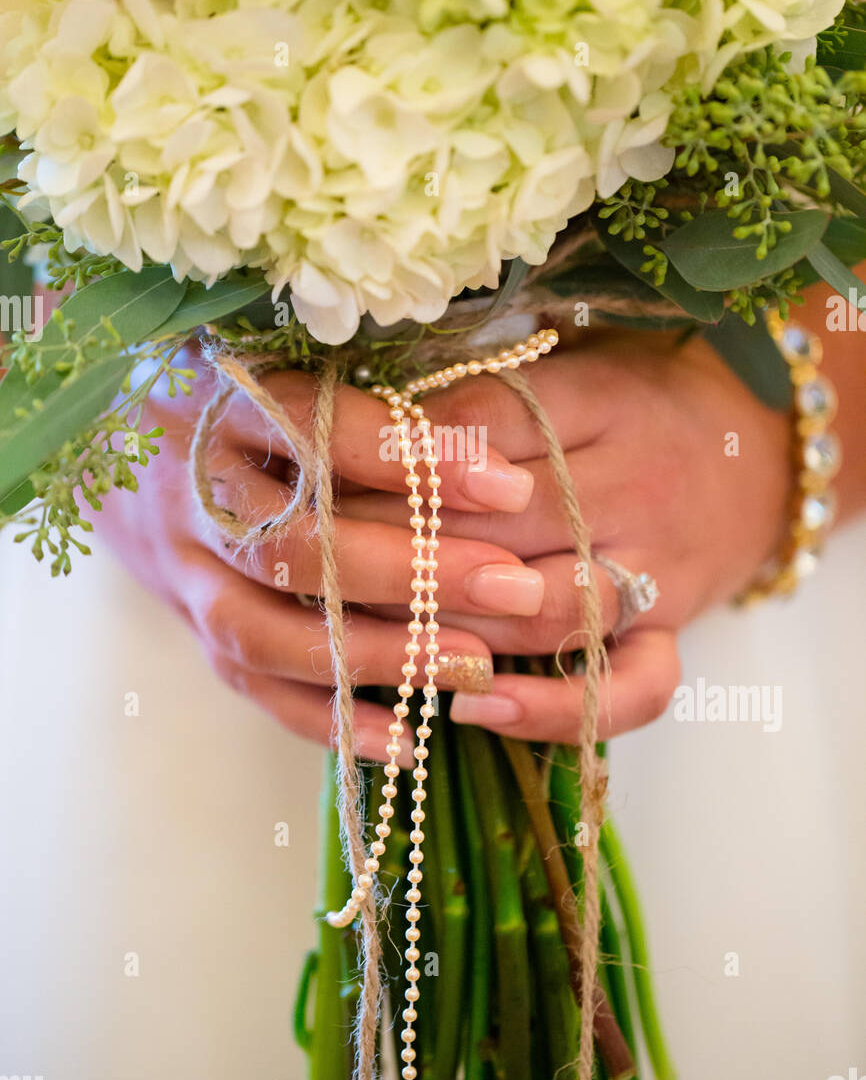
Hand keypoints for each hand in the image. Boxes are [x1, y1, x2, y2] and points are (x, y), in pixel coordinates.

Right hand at [92, 343, 547, 762]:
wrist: (112, 432)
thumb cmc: (235, 386)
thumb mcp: (288, 361)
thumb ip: (370, 399)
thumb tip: (492, 452)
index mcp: (220, 402)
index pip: (316, 429)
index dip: (412, 458)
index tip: (509, 485)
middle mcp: (193, 494)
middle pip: (295, 546)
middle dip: (412, 573)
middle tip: (513, 588)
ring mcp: (185, 572)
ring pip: (267, 631)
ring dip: (378, 656)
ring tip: (476, 664)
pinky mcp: (193, 629)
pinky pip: (256, 686)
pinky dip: (331, 721)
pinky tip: (409, 741)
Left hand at [341, 328, 791, 741]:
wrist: (757, 450)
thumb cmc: (638, 402)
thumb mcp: (567, 368)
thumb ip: (480, 393)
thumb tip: (361, 421)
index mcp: (600, 402)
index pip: (479, 432)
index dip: (393, 462)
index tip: (319, 479)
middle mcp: (633, 488)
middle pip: (503, 527)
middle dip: (403, 552)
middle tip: (320, 567)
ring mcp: (657, 569)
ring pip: (547, 610)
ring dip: (456, 628)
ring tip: (375, 635)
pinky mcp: (673, 632)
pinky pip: (629, 690)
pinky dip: (554, 709)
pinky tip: (475, 710)